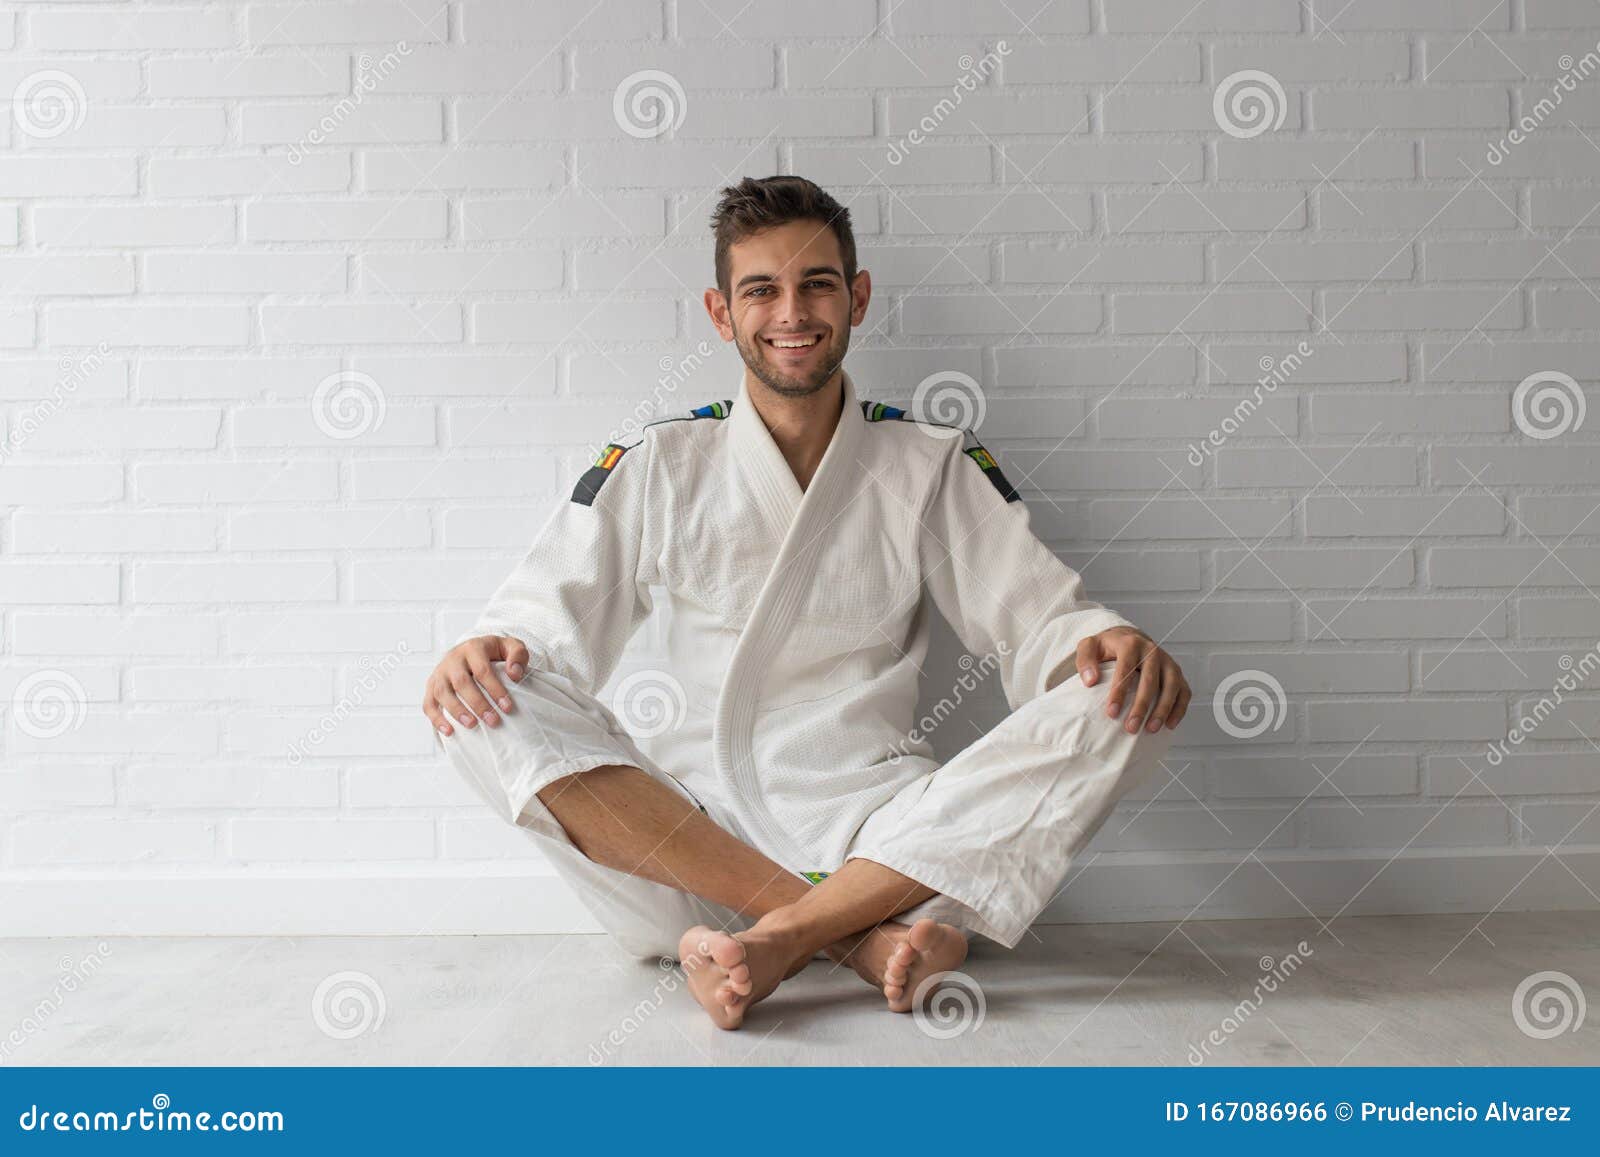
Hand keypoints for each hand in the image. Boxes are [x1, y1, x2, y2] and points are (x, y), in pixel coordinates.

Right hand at [423, 635, 527, 736]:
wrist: (471, 649)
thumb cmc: (494, 653)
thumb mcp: (511, 646)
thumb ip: (518, 655)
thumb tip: (514, 674)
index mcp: (473, 648)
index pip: (482, 670)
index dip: (495, 689)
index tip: (507, 707)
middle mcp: (453, 659)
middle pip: (461, 682)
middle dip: (478, 703)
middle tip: (493, 721)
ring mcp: (440, 672)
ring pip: (442, 692)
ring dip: (456, 711)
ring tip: (472, 725)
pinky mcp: (431, 685)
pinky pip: (429, 703)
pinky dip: (437, 718)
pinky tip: (449, 731)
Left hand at [1073, 626, 1188, 733]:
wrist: (1129, 638)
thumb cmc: (1108, 647)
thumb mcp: (1089, 647)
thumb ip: (1085, 661)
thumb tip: (1090, 681)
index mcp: (1130, 643)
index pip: (1126, 668)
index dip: (1119, 691)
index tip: (1111, 713)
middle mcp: (1152, 651)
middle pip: (1150, 680)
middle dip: (1141, 706)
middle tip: (1131, 727)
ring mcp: (1168, 662)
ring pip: (1172, 685)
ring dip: (1163, 709)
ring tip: (1151, 729)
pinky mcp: (1177, 673)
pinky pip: (1184, 691)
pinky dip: (1179, 708)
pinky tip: (1169, 724)